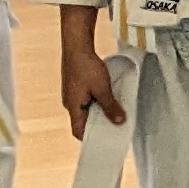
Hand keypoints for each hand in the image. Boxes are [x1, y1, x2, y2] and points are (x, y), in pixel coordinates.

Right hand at [57, 8, 123, 137]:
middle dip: (99, 124)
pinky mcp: (76, 86)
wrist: (77, 47)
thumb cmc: (86, 67)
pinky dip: (98, 102)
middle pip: (84, 120)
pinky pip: (87, 99)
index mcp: (72, 107)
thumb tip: (119, 122)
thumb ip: (110, 106)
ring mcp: (72, 94)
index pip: (78, 130)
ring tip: (116, 112)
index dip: (90, 138)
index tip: (105, 140)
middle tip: (115, 126)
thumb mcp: (103, 89)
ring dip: (100, 111)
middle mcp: (70, 103)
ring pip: (87, 109)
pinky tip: (109, 98)